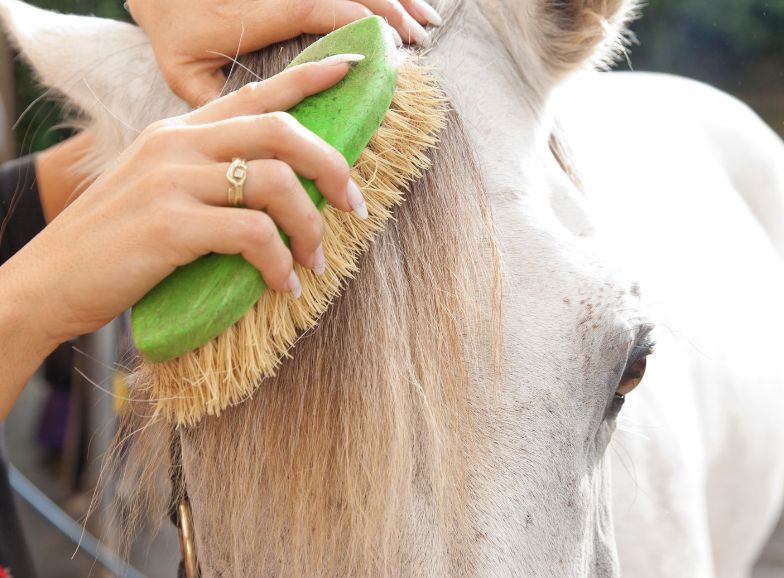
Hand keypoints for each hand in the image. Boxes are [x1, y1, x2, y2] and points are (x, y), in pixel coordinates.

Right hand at [2, 55, 363, 355]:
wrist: (48, 282)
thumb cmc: (114, 244)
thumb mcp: (158, 192)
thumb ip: (207, 177)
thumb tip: (277, 190)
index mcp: (178, 133)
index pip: (254, 94)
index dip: (309, 78)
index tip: (353, 69)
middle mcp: (177, 145)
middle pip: (281, 130)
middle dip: (332, 166)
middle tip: (353, 206)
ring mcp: (172, 181)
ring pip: (277, 182)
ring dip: (310, 227)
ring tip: (314, 262)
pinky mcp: (170, 225)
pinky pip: (254, 233)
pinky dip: (280, 262)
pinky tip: (282, 285)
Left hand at [126, 0, 441, 106]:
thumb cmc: (169, 26)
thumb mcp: (183, 70)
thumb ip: (217, 105)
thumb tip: (252, 144)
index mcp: (259, 8)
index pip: (318, 7)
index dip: (357, 22)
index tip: (388, 46)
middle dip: (390, 8)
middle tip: (421, 36)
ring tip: (426, 16)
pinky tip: (400, 1)